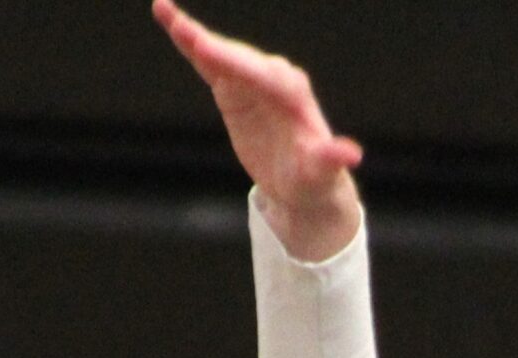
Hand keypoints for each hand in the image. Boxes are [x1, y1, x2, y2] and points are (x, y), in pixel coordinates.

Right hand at [154, 0, 363, 261]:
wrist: (303, 182)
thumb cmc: (313, 178)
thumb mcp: (322, 173)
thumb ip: (332, 160)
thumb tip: (351, 156)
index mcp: (293, 93)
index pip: (262, 74)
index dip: (236, 64)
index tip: (210, 54)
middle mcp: (273, 77)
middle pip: (238, 59)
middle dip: (212, 47)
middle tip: (184, 32)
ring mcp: (252, 79)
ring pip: (220, 54)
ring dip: (194, 35)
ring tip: (167, 13)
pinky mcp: (234, 88)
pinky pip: (209, 63)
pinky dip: (190, 43)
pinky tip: (169, 20)